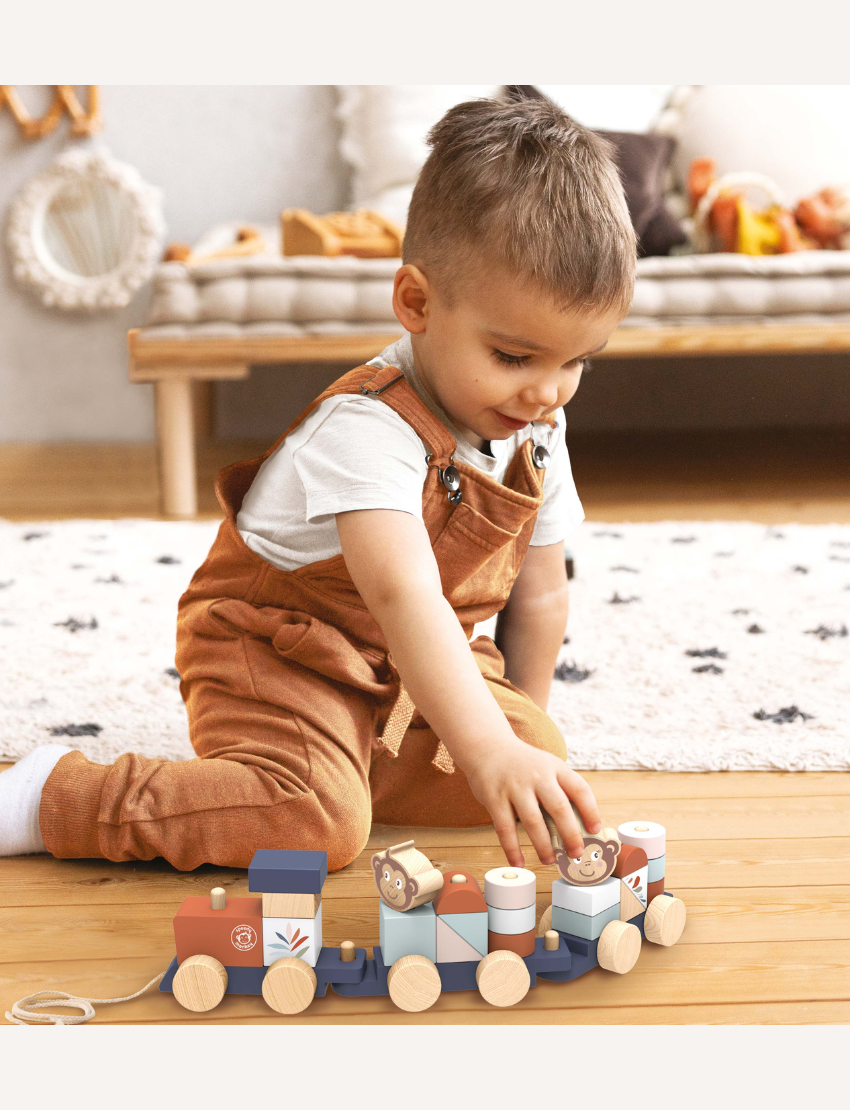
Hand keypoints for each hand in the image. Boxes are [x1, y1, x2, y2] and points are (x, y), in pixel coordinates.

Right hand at [463, 737, 601, 867]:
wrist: (487, 747)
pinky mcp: (494, 798)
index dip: (590, 810)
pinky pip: (505, 828)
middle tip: (576, 853)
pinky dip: (512, 848)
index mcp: (554, 768)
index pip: (579, 789)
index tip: (595, 829)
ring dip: (543, 845)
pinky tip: (518, 861)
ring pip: (533, 821)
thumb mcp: (546, 766)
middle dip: (570, 834)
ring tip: (549, 860)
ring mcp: (514, 786)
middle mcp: (537, 775)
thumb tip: (578, 827)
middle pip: (559, 807)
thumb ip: (560, 789)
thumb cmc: (523, 764)